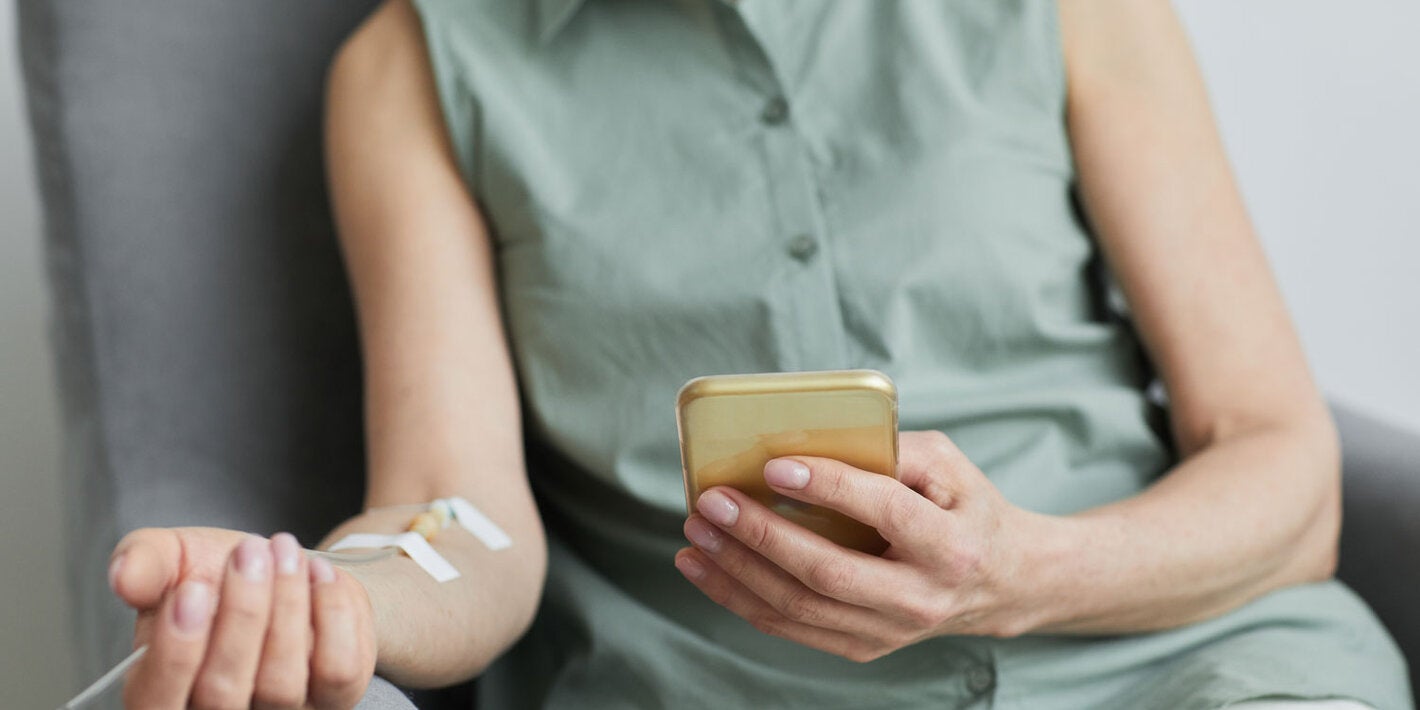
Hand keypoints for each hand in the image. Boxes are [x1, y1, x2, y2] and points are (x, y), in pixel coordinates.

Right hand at [109, 527, 376, 708]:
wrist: (286, 568)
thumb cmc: (218, 576)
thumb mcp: (173, 559)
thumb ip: (145, 564)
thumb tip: (123, 576)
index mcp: (161, 693)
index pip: (156, 702)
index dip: (175, 652)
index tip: (193, 589)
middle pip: (222, 693)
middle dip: (241, 613)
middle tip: (250, 550)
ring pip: (282, 681)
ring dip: (287, 603)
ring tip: (283, 550)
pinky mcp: (334, 697)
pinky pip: (337, 669)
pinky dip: (331, 612)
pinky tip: (319, 573)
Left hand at [675, 430, 1048, 661]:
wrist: (1002, 584)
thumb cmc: (965, 510)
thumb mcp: (949, 466)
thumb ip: (891, 448)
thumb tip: (815, 436)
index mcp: (950, 545)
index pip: (883, 513)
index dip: (827, 487)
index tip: (775, 464)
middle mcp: (921, 596)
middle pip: (827, 571)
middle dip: (760, 535)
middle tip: (712, 501)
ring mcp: (890, 630)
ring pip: (799, 607)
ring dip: (736, 571)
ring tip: (696, 533)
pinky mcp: (863, 646)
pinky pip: (791, 627)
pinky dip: (740, 598)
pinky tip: (706, 568)